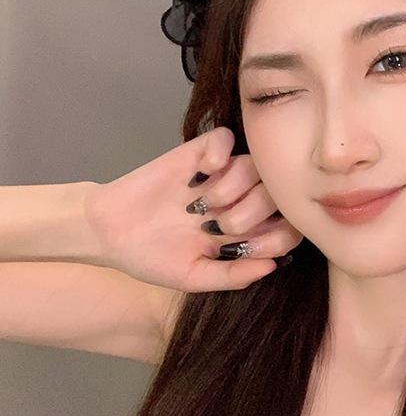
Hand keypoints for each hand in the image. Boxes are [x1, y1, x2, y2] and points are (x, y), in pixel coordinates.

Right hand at [84, 126, 303, 291]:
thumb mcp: (192, 277)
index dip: (280, 236)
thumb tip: (273, 267)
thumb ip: (232, 275)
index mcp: (245, 232)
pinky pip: (225, 138)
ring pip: (254, 165)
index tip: (248, 246)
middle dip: (254, 212)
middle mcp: (239, 201)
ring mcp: (220, 175)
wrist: (108, 232)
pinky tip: (203, 171)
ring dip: (235, 185)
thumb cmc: (152, 257)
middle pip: (276, 193)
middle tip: (220, 225)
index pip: (288, 227)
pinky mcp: (198, 153)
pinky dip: (221, 151)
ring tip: (204, 203)